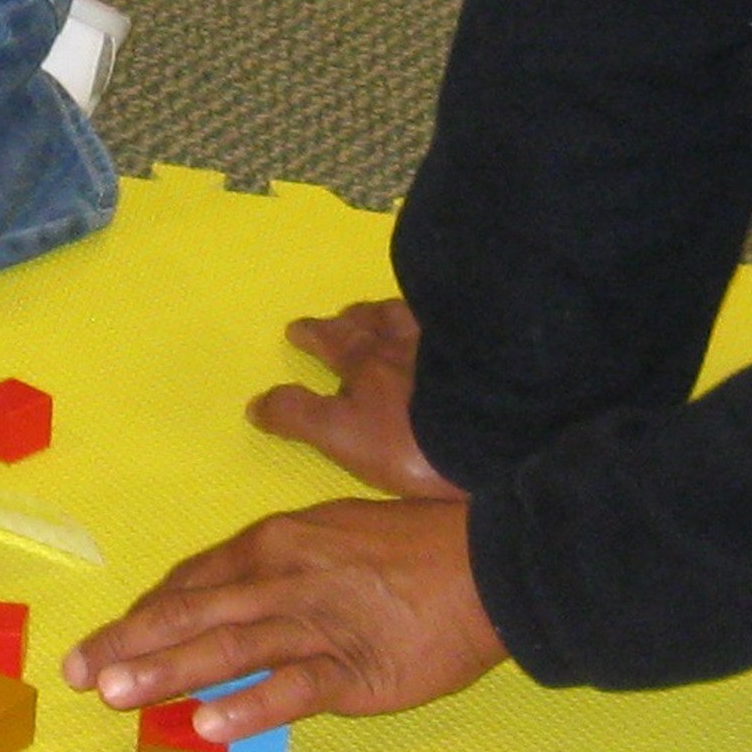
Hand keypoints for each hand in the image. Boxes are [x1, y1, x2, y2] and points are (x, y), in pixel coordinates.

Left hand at [61, 498, 507, 742]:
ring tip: (117, 695)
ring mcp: (317, 624)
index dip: (143, 613)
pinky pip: (294, 688)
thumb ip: (273, 566)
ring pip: (228, 648)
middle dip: (129, 644)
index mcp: (274, 543)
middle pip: (191, 613)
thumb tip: (219, 596)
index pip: (192, 582)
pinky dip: (250, 706)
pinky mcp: (355, 668)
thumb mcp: (330, 534)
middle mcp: (283, 578)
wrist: (491, 562)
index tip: (103, 642)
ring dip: (167, 672)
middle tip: (78, 674)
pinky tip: (209, 726)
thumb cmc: (411, 547)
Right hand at [254, 299, 465, 500]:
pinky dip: (441, 317)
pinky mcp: (486, 349)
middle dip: (350, 318)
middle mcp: (403, 341)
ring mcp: (448, 342)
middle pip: (372, 322)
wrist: (496, 426)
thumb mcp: (344, 435)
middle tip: (342, 314)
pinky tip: (447, 323)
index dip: (313, 335)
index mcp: (367, 363)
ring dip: (392, 312)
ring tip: (386, 312)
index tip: (297, 328)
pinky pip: (457, 322)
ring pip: (412, 317)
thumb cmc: (414, 438)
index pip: (333, 342)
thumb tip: (255, 403)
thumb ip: (301, 417)